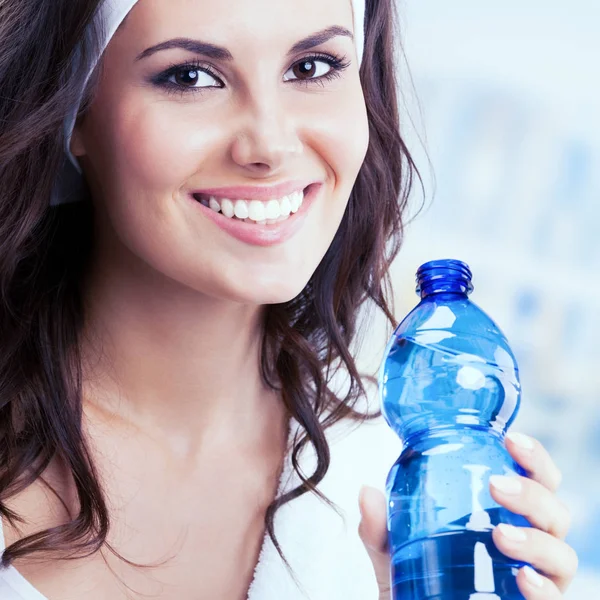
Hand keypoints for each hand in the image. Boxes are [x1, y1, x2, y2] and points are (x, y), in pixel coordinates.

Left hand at [358, 432, 577, 599]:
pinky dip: (546, 590)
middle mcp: (530, 544)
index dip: (532, 456)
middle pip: (553, 511)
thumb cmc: (418, 582)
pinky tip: (524, 579)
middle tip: (496, 485)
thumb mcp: (395, 551)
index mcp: (505, 515)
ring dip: (537, 541)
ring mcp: (537, 580)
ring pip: (562, 555)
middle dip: (533, 493)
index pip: (536, 478)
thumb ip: (380, 527)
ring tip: (501, 536)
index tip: (510, 439)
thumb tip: (366, 492)